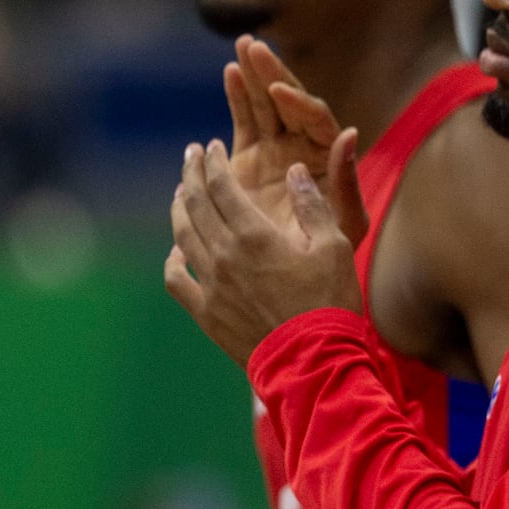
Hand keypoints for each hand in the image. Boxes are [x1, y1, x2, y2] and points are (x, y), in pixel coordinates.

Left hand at [166, 141, 363, 365]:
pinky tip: (177, 250)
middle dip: (190, 175)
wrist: (313, 361)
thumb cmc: (330, 302)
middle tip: (189, 156)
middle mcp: (224, 255)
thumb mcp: (335, 246)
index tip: (209, 147)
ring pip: (182, 236)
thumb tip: (294, 172)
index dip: (213, 163)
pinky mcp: (205, 312)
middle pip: (195, 205)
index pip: (221, 186)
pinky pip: (177, 280)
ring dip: (179, 209)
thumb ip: (312, 205)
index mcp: (254, 235)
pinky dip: (173, 260)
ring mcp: (210, 285)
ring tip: (181, 192)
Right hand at [223, 37, 367, 242]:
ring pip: (264, 104)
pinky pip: (244, 120)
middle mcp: (303, 146)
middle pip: (289, 101)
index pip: (314, 119)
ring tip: (243, 45)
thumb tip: (349, 133)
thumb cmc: (328, 254)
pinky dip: (238, 96)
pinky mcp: (249, 158)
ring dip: (254, 75)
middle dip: (272, 72)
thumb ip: (346, 180)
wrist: (294, 275)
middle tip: (255, 47)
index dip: (297, 103)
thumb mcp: (345, 221)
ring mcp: (275, 149)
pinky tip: (230, 72)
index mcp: (327, 157)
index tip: (279, 90)